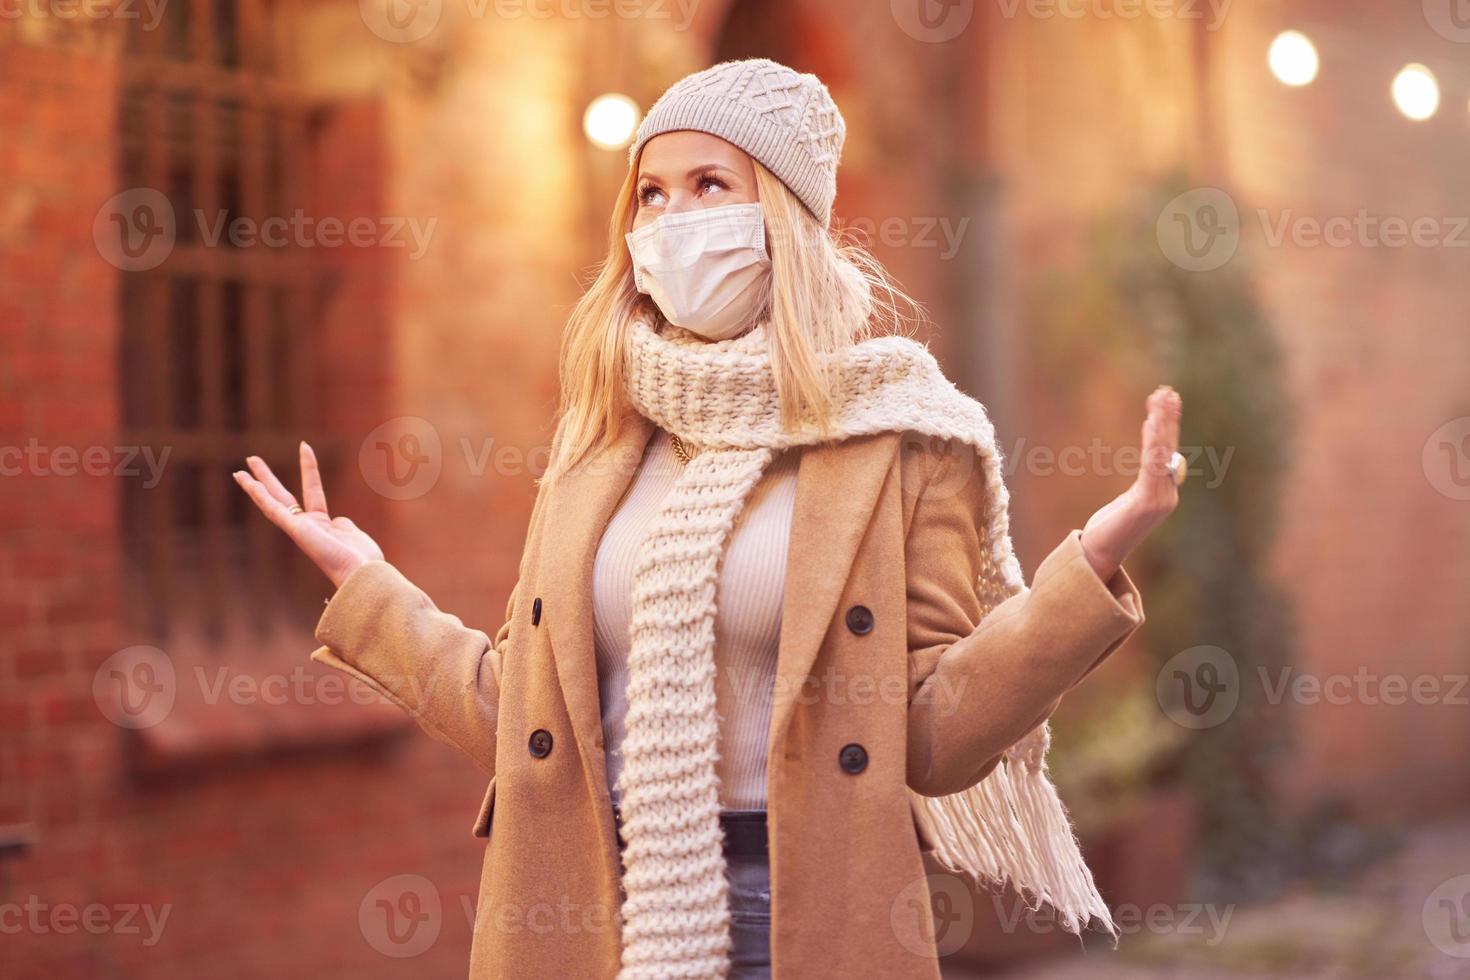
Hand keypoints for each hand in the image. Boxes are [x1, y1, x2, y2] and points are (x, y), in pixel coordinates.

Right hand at [233, 442, 384, 588]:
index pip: (311, 492)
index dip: (309, 469)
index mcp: (322, 525)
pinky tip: (248, 483)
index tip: (304, 447)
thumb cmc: (362, 559)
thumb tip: (339, 520)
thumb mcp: (353, 534)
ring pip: (272, 503)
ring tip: (241, 469)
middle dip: (267, 478)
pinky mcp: (295, 531)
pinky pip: (274, 511)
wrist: (362, 573)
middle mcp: (306, 527)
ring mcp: (299, 529)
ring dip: (256, 485)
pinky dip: (260, 496)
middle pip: (283, 496)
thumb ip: (343, 525)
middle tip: (251, 459)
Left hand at [1079, 385, 1182, 579]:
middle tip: (1168, 391)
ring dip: (1162, 424)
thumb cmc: (1109, 531)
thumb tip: (1153, 459)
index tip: (1166, 402)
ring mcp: (1160, 500)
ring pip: (1162, 454)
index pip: (1169, 453)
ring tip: (1161, 399)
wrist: (1099, 556)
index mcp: (1164, 494)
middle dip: (1169, 418)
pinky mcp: (1147, 502)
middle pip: (1170, 449)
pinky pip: (1151, 466)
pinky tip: (1150, 423)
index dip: (1168, 427)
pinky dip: (1152, 443)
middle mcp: (1167, 496)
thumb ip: (1144, 483)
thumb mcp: (1129, 503)